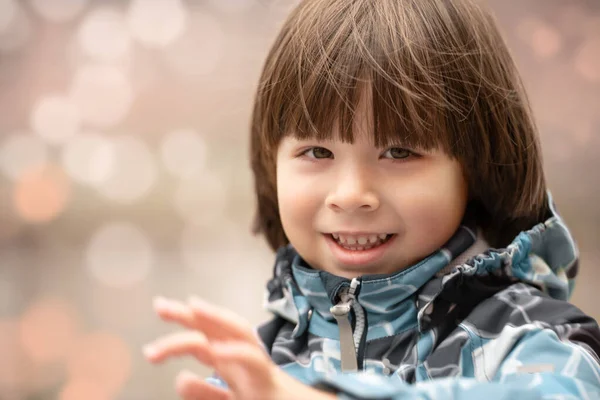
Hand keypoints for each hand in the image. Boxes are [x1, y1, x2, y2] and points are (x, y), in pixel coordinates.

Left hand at [143, 296, 335, 399]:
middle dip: (189, 314)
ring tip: (187, 312)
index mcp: (232, 366)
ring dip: (213, 321)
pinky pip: (253, 363)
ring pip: (235, 335)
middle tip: (160, 306)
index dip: (185, 319)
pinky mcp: (268, 383)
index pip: (206, 336)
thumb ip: (205, 392)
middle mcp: (242, 361)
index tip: (161, 306)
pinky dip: (236, 353)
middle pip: (216, 329)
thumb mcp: (229, 399)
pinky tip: (217, 350)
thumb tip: (181, 378)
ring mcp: (256, 369)